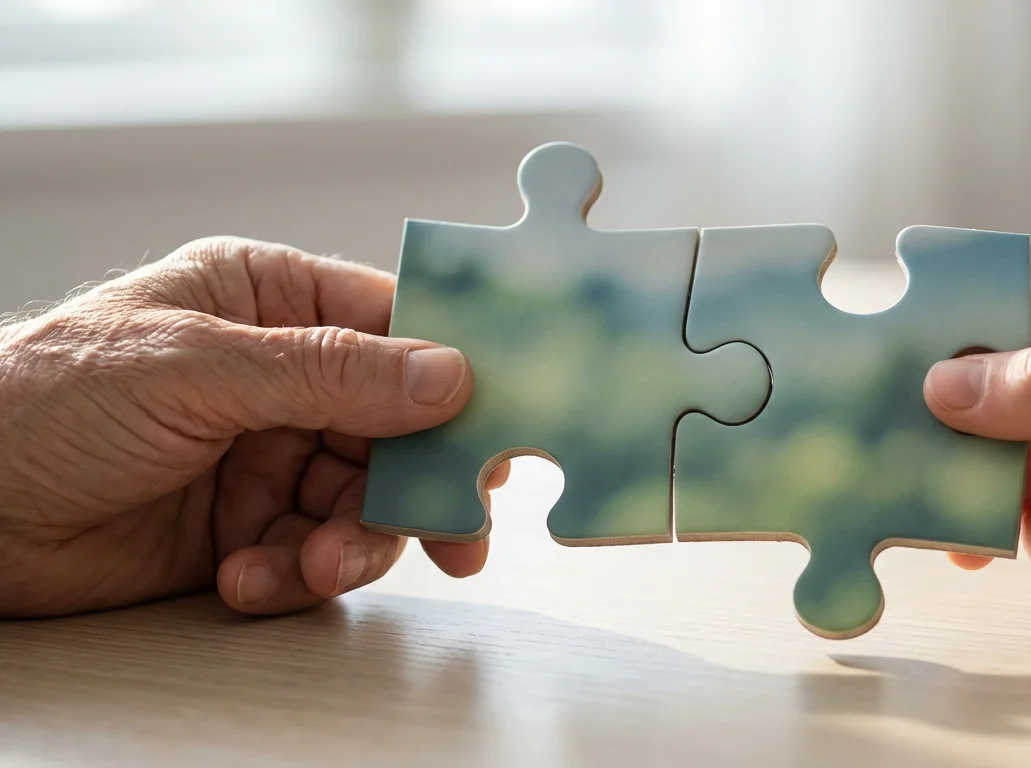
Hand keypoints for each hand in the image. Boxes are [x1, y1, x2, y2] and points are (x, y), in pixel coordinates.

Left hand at [0, 236, 503, 617]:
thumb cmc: (45, 399)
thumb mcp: (195, 368)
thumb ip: (328, 373)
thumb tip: (448, 376)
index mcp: (270, 298)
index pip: (395, 324)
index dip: (456, 372)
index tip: (503, 423)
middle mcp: (281, 375)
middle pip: (397, 427)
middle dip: (414, 484)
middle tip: (453, 533)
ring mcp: (266, 453)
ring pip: (364, 500)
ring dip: (352, 541)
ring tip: (312, 566)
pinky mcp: (247, 526)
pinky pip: (313, 551)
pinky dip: (296, 574)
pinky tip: (250, 578)